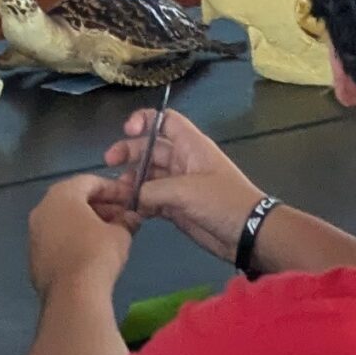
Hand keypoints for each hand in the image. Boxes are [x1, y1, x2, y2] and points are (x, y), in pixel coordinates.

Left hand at [28, 172, 135, 297]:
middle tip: (121, 216)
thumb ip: (126, 220)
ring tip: (109, 234)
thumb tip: (131, 217)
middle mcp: (43, 209)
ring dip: (86, 222)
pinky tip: (91, 252)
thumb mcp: (120, 234)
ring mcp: (34, 234)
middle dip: (100, 206)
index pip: (90, 181)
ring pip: (63, 220)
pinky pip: (56, 239)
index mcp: (62, 194)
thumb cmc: (97, 254)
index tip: (129, 199)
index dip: (113, 189)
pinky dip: (73, 239)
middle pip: (74, 199)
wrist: (71, 295)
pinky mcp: (34, 257)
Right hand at [92, 109, 263, 262]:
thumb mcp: (186, 191)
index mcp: (190, 145)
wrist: (247, 233)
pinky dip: (138, 202)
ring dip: (130, 182)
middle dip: (129, 153)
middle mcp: (182, 161)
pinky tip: (126, 209)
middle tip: (108, 163)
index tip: (127, 130)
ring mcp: (178, 185)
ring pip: (147, 176)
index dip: (145, 120)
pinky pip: (151, 199)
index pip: (165, 121)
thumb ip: (153, 190)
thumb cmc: (222, 201)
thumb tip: (130, 196)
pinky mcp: (176, 207)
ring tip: (115, 193)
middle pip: (149, 149)